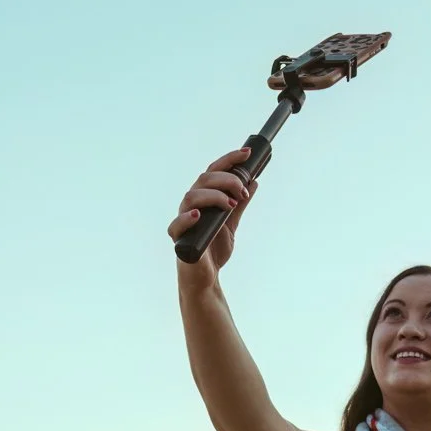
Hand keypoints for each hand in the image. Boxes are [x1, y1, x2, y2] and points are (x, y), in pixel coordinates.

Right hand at [167, 145, 257, 286]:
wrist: (207, 277)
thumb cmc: (214, 249)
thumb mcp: (231, 223)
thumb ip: (240, 204)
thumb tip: (253, 182)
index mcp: (203, 198)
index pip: (213, 171)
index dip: (229, 160)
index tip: (246, 154)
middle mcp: (191, 205)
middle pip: (204, 180)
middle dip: (226, 180)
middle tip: (242, 192)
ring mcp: (184, 220)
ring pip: (191, 196)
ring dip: (214, 196)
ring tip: (230, 205)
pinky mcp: (179, 239)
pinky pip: (177, 225)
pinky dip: (188, 218)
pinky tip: (199, 215)